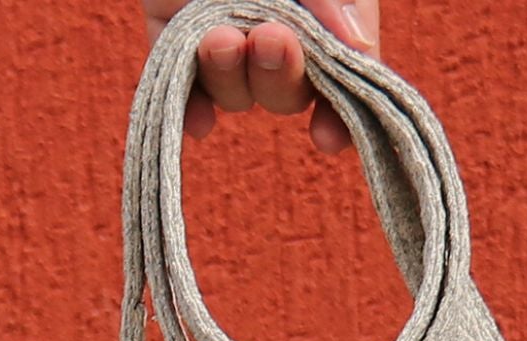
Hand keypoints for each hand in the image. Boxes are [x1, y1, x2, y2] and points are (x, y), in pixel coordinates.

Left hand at [140, 2, 381, 154]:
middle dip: (280, 79)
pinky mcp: (169, 27)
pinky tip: (197, 122)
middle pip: (285, 92)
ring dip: (232, 81)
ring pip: (234, 91)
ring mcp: (221, 31)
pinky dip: (189, 108)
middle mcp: (274, 31)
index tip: (327, 137)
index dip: (340, 119)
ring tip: (222, 39)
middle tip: (272, 39)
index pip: (342, 84)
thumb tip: (357, 47)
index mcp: (321, 16)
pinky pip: (178, 83)